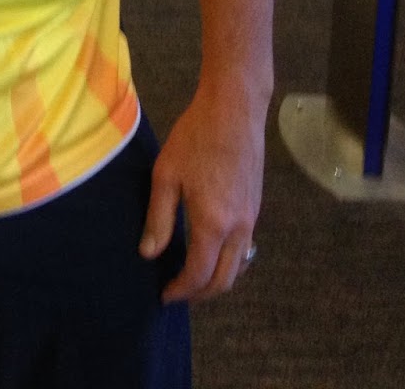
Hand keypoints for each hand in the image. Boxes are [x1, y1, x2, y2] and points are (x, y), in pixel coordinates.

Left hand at [138, 89, 265, 302]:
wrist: (235, 109)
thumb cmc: (196, 136)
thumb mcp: (167, 174)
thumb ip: (159, 218)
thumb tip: (149, 253)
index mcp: (214, 224)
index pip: (199, 274)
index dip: (181, 289)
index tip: (164, 295)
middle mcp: (239, 228)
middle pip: (225, 279)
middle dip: (201, 293)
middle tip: (178, 292)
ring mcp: (251, 218)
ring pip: (239, 266)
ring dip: (217, 279)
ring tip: (192, 275)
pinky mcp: (255, 206)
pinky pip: (245, 247)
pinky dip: (228, 260)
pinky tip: (210, 248)